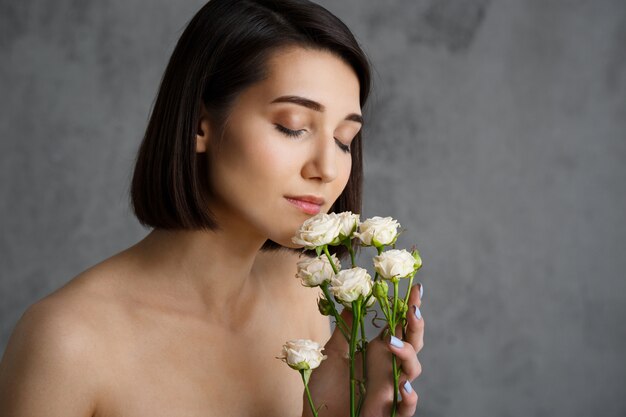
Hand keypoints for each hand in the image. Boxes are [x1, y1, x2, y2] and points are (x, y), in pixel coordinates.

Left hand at [303, 283, 424, 416]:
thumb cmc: (326, 392)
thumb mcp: (333, 354)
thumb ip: (345, 330)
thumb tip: (351, 301)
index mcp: (378, 353)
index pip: (400, 327)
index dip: (410, 309)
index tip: (416, 288)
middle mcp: (388, 369)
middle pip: (412, 344)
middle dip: (415, 326)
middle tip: (413, 308)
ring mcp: (390, 391)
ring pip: (412, 371)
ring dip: (407, 355)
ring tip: (391, 342)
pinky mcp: (388, 413)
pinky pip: (406, 407)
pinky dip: (409, 398)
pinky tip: (403, 387)